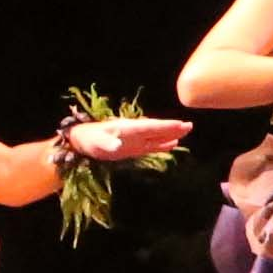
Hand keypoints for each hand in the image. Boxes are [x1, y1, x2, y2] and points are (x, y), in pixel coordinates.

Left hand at [69, 117, 189, 164]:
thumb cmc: (89, 139)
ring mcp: (135, 139)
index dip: (165, 126)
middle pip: (157, 129)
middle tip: (189, 126)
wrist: (83, 142)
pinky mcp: (134, 147)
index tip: (180, 124)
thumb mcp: (97, 142)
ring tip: (185, 132)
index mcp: (129, 128)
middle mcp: (135, 132)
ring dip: (170, 134)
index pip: (151, 126)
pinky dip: (162, 144)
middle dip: (173, 128)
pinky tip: (172, 145)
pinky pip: (151, 145)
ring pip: (157, 136)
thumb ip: (108, 143)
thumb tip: (118, 145)